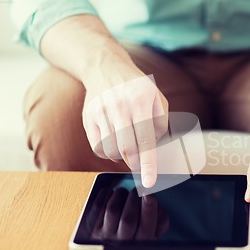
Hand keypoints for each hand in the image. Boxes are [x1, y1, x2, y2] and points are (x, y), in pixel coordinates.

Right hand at [82, 56, 167, 187]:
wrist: (106, 67)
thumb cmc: (137, 88)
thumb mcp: (157, 98)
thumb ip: (161, 123)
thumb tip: (159, 149)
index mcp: (141, 101)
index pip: (146, 141)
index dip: (148, 165)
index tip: (149, 182)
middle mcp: (120, 106)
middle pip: (127, 149)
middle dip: (136, 163)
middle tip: (140, 165)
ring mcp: (101, 111)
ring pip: (111, 150)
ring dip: (122, 157)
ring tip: (127, 146)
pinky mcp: (88, 117)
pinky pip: (97, 147)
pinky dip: (108, 152)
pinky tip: (115, 142)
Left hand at [89, 187, 169, 240]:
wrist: (113, 245)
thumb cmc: (139, 231)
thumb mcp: (156, 230)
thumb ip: (161, 218)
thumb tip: (153, 200)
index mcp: (141, 244)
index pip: (146, 226)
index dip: (148, 208)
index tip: (149, 193)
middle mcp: (122, 243)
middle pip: (128, 219)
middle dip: (134, 199)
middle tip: (138, 189)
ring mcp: (105, 237)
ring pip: (113, 211)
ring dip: (120, 195)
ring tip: (124, 191)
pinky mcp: (92, 228)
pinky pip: (97, 207)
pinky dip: (105, 195)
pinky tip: (111, 191)